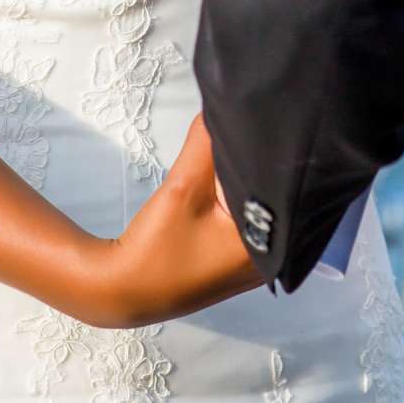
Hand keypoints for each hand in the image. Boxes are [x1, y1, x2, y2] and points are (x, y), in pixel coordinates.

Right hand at [69, 116, 263, 327]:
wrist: (122, 292)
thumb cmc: (154, 250)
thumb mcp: (181, 188)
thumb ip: (204, 144)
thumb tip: (219, 109)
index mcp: (270, 247)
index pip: (281, 183)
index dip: (268, 151)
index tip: (254, 124)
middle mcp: (272, 260)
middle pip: (274, 195)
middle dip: (255, 165)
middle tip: (239, 132)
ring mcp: (256, 265)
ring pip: (260, 207)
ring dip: (244, 183)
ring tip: (228, 155)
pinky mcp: (238, 263)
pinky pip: (249, 221)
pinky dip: (238, 201)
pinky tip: (222, 186)